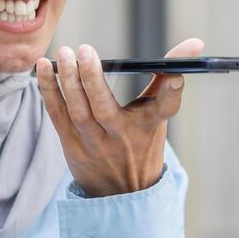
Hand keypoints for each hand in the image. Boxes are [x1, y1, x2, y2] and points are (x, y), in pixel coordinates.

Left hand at [35, 37, 202, 197]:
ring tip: (63, 53)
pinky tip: (43, 67)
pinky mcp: (72, 148)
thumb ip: (167, 79)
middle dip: (93, 79)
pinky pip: (58, 116)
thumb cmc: (141, 142)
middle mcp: (121, 138)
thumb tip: (195, 44)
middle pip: (106, 110)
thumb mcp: (157, 116)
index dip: (173, 91)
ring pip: (78, 112)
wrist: (123, 194)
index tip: (177, 74)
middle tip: (84, 50)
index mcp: (149, 127)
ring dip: (67, 82)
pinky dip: (49, 91)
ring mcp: (94, 146)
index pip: (166, 108)